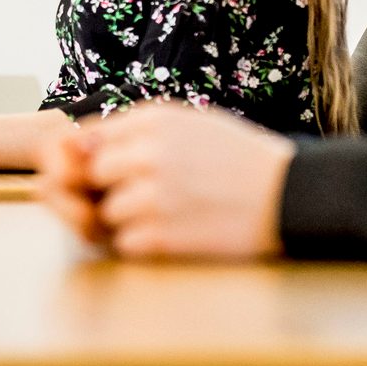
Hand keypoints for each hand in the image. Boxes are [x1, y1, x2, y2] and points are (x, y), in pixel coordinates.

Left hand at [39, 103, 294, 258]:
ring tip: (168, 215)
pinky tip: (175, 234)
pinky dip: (142, 245)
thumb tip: (72, 144)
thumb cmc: (239, 161)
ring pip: (104, 214)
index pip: (86, 138)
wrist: (294, 196)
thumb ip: (133, 130)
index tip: (112, 173)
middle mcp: (148, 153)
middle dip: (106, 191)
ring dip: (125, 221)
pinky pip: (124, 244)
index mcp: (153, 120)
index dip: (92, 160)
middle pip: (90, 177)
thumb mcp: (189, 125)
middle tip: (142, 198)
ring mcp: (155, 195)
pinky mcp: (164, 236)